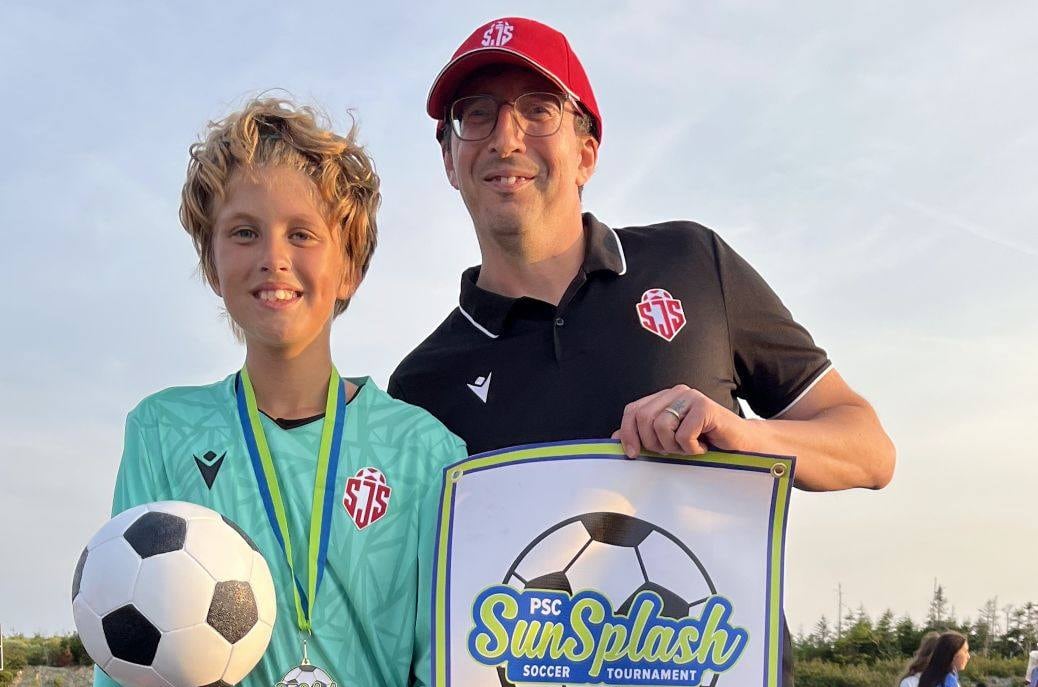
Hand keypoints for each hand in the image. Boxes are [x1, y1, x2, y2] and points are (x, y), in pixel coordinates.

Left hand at [611, 385, 746, 457]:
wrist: (742, 446)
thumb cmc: (706, 443)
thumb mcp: (669, 441)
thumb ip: (644, 436)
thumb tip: (613, 438)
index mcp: (664, 398)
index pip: (633, 410)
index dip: (627, 433)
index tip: (633, 454)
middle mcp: (676, 393)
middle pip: (644, 418)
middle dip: (653, 443)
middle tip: (672, 451)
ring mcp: (691, 397)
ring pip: (661, 426)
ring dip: (674, 447)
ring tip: (690, 447)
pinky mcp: (706, 407)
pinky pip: (683, 434)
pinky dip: (692, 448)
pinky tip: (704, 445)